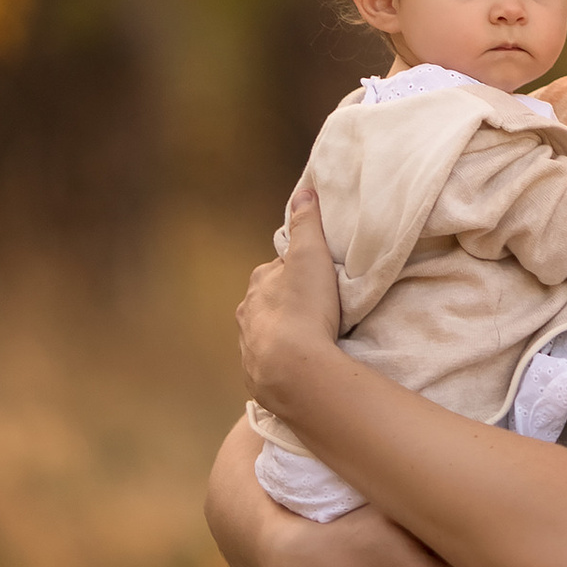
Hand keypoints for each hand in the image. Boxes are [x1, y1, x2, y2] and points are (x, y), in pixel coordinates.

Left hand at [237, 186, 341, 403]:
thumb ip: (306, 223)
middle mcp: (247, 312)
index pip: (279, 269)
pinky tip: (299, 365)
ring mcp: (248, 346)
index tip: (318, 279)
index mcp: (258, 282)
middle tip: (319, 310)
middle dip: (289, 303)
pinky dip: (282, 361)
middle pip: (270, 301)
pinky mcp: (255, 375)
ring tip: (312, 340)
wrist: (293, 371)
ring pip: (267, 332)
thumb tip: (302, 192)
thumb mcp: (310, 255)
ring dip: (284, 333)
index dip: (299, 271)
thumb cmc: (304, 308)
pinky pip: (269, 362)